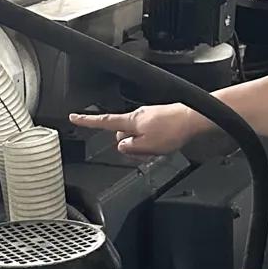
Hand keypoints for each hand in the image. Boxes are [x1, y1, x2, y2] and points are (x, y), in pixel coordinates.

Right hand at [69, 104, 203, 155]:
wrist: (193, 119)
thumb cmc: (173, 130)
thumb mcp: (146, 146)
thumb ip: (129, 148)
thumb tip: (120, 146)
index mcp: (131, 121)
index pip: (103, 121)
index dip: (87, 121)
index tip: (74, 117)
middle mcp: (138, 116)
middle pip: (122, 134)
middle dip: (129, 145)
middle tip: (144, 152)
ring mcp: (149, 116)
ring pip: (137, 136)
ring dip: (143, 146)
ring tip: (159, 148)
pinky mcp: (159, 119)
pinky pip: (149, 133)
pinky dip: (153, 141)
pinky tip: (165, 144)